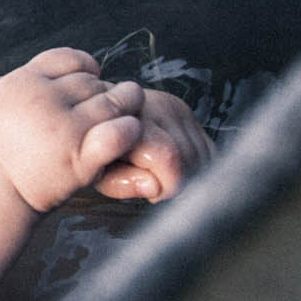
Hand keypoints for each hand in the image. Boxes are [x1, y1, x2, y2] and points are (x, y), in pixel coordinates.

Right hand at [0, 48, 145, 211]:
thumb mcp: (1, 100)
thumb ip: (33, 81)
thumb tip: (73, 69)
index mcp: (22, 81)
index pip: (69, 59)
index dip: (86, 68)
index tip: (91, 82)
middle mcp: (42, 100)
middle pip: (91, 82)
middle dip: (104, 92)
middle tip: (111, 105)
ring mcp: (63, 128)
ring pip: (112, 102)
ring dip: (127, 105)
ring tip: (130, 110)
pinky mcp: (79, 157)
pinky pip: (119, 133)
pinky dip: (130, 129)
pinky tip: (129, 131)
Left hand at [93, 88, 212, 201]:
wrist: (95, 115)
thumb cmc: (94, 147)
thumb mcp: (95, 172)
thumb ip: (122, 183)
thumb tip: (154, 188)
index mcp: (130, 124)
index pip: (169, 157)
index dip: (168, 185)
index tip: (153, 194)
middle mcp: (154, 108)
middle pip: (189, 157)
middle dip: (177, 181)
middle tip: (153, 184)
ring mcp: (171, 106)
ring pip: (202, 152)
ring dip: (188, 172)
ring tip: (158, 173)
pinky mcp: (183, 108)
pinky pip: (206, 146)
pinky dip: (196, 162)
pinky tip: (173, 165)